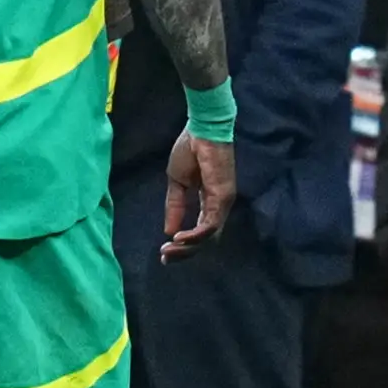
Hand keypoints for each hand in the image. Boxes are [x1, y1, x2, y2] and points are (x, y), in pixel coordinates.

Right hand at [161, 130, 235, 258]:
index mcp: (208, 201)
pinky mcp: (222, 197)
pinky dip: (195, 234)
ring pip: (209, 236)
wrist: (200, 130)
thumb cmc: (189, 150)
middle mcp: (218, 206)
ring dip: (189, 246)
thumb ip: (174, 206)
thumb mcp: (176, 182)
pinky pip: (210, 224)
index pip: (200, 230)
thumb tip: (168, 230)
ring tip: (169, 250)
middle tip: (166, 257)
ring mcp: (223, 203)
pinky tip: (179, 238)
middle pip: (206, 239)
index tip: (165, 252)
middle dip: (186, 251)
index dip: (184, 243)